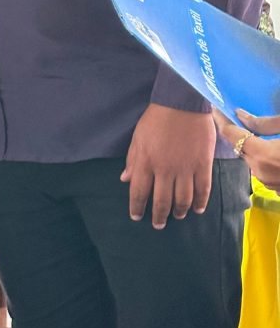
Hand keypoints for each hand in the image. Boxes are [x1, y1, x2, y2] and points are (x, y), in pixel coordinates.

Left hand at [120, 103, 215, 228]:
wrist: (182, 103)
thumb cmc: (156, 119)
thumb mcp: (138, 137)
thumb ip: (132, 160)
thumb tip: (125, 179)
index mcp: (145, 162)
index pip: (139, 192)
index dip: (137, 207)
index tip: (137, 217)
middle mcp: (164, 169)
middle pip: (161, 201)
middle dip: (158, 216)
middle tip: (158, 224)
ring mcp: (185, 168)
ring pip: (182, 199)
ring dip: (179, 212)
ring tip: (177, 217)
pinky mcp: (202, 165)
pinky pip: (202, 190)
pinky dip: (200, 203)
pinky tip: (197, 209)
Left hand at [213, 108, 279, 191]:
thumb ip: (265, 123)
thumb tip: (241, 116)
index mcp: (262, 156)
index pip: (230, 134)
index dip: (221, 119)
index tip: (215, 108)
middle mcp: (261, 172)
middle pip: (240, 147)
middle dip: (237, 133)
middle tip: (238, 117)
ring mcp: (269, 183)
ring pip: (252, 158)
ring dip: (253, 147)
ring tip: (260, 133)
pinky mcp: (277, 189)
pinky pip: (263, 169)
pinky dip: (263, 159)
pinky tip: (274, 150)